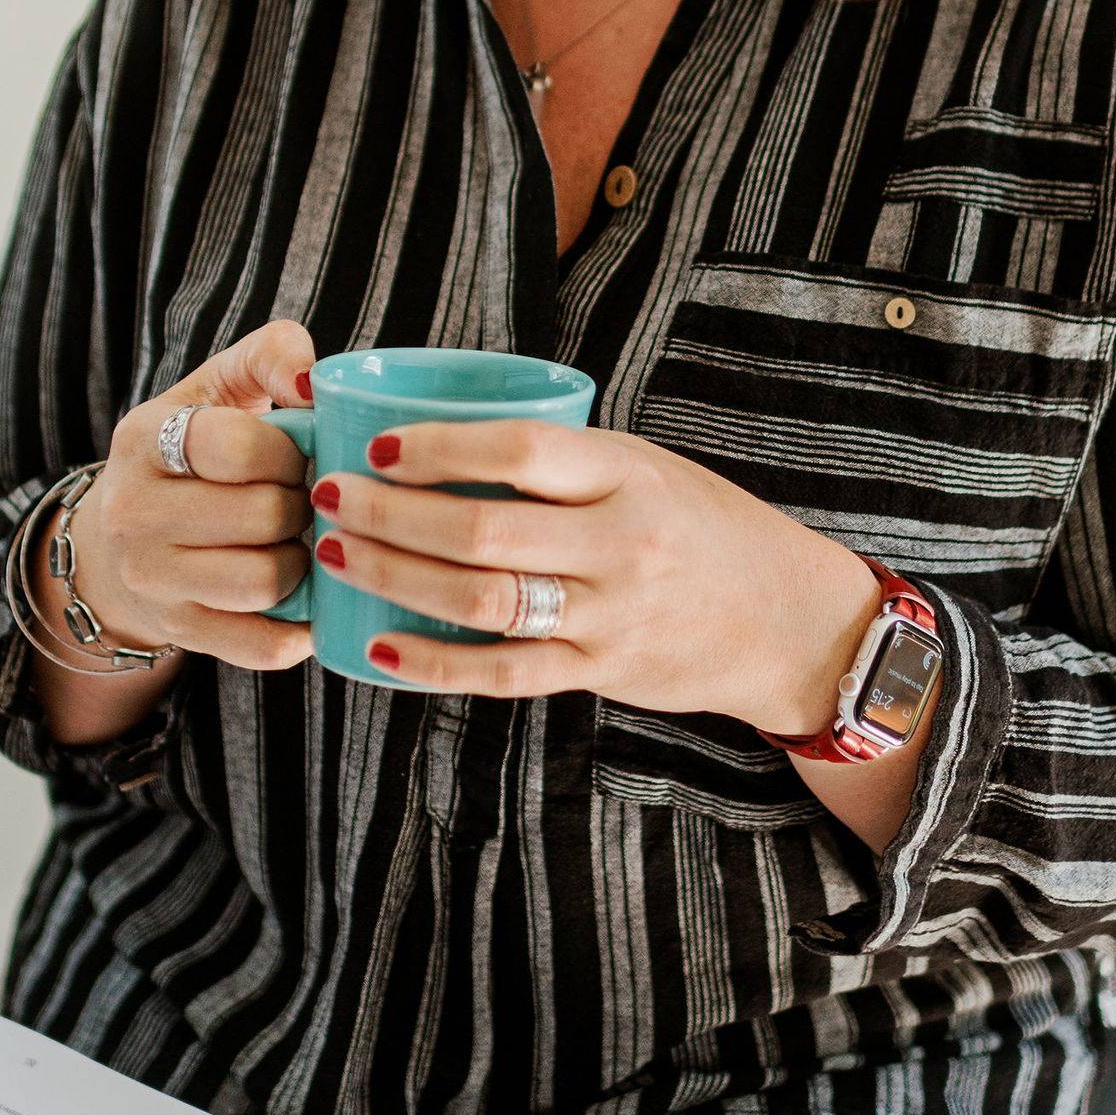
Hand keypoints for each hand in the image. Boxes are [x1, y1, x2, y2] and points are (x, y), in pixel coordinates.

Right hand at [61, 318, 317, 676]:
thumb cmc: (194, 452)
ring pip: (267, 580)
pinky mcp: (178, 631)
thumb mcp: (216, 389)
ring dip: (303, 562)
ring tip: (296, 541)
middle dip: (302, 505)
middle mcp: (133, 512)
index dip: (288, 451)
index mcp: (143, 440)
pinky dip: (298, 631)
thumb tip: (312, 381)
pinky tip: (308, 605)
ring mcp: (151, 579)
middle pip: (262, 515)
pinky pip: (260, 645)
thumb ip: (268, 356)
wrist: (123, 538)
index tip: (295, 454)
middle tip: (303, 499)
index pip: (237, 446)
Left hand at [306, 421, 882, 736]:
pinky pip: (501, 672)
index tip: (378, 444)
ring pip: (482, 600)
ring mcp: (609, 616)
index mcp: (628, 474)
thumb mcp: (647, 468)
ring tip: (336, 554)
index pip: (523, 451)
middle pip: (483, 528)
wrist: (787, 621)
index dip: (441, 446)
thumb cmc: (704, 527)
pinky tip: (377, 646)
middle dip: (390, 514)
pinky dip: (432, 662)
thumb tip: (446, 439)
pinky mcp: (599, 675)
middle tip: (327, 496)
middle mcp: (620, 544)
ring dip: (395, 577)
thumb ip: (565, 462)